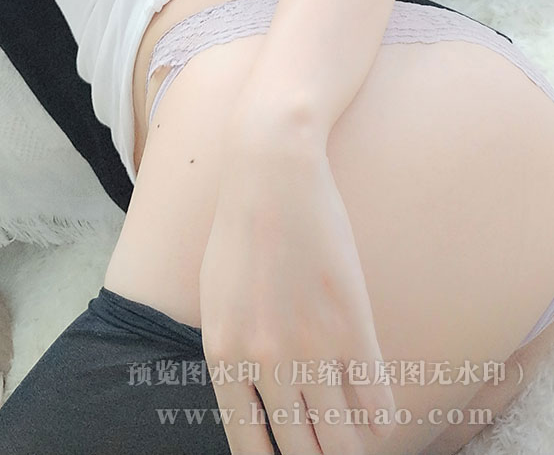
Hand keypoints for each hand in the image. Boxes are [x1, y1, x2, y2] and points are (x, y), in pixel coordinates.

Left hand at [198, 136, 394, 453]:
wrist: (271, 172)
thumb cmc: (239, 231)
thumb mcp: (216, 301)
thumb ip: (230, 358)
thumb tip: (251, 407)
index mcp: (225, 358)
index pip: (253, 450)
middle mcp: (266, 362)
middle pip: (304, 453)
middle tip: (328, 447)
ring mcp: (312, 347)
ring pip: (345, 441)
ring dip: (353, 447)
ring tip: (356, 441)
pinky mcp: (352, 325)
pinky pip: (377, 402)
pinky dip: (382, 419)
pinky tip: (380, 416)